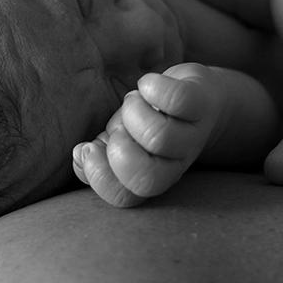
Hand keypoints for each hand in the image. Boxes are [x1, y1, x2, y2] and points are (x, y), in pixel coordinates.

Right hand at [72, 63, 222, 206]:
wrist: (202, 100)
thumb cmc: (152, 120)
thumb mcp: (121, 139)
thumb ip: (95, 155)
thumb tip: (80, 155)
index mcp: (150, 177)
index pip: (124, 196)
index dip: (99, 175)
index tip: (89, 148)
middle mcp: (174, 163)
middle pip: (148, 178)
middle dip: (120, 152)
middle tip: (119, 130)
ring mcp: (191, 135)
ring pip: (160, 136)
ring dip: (134, 113)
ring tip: (133, 101)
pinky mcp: (201, 102)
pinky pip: (178, 99)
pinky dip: (153, 87)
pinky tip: (148, 86)